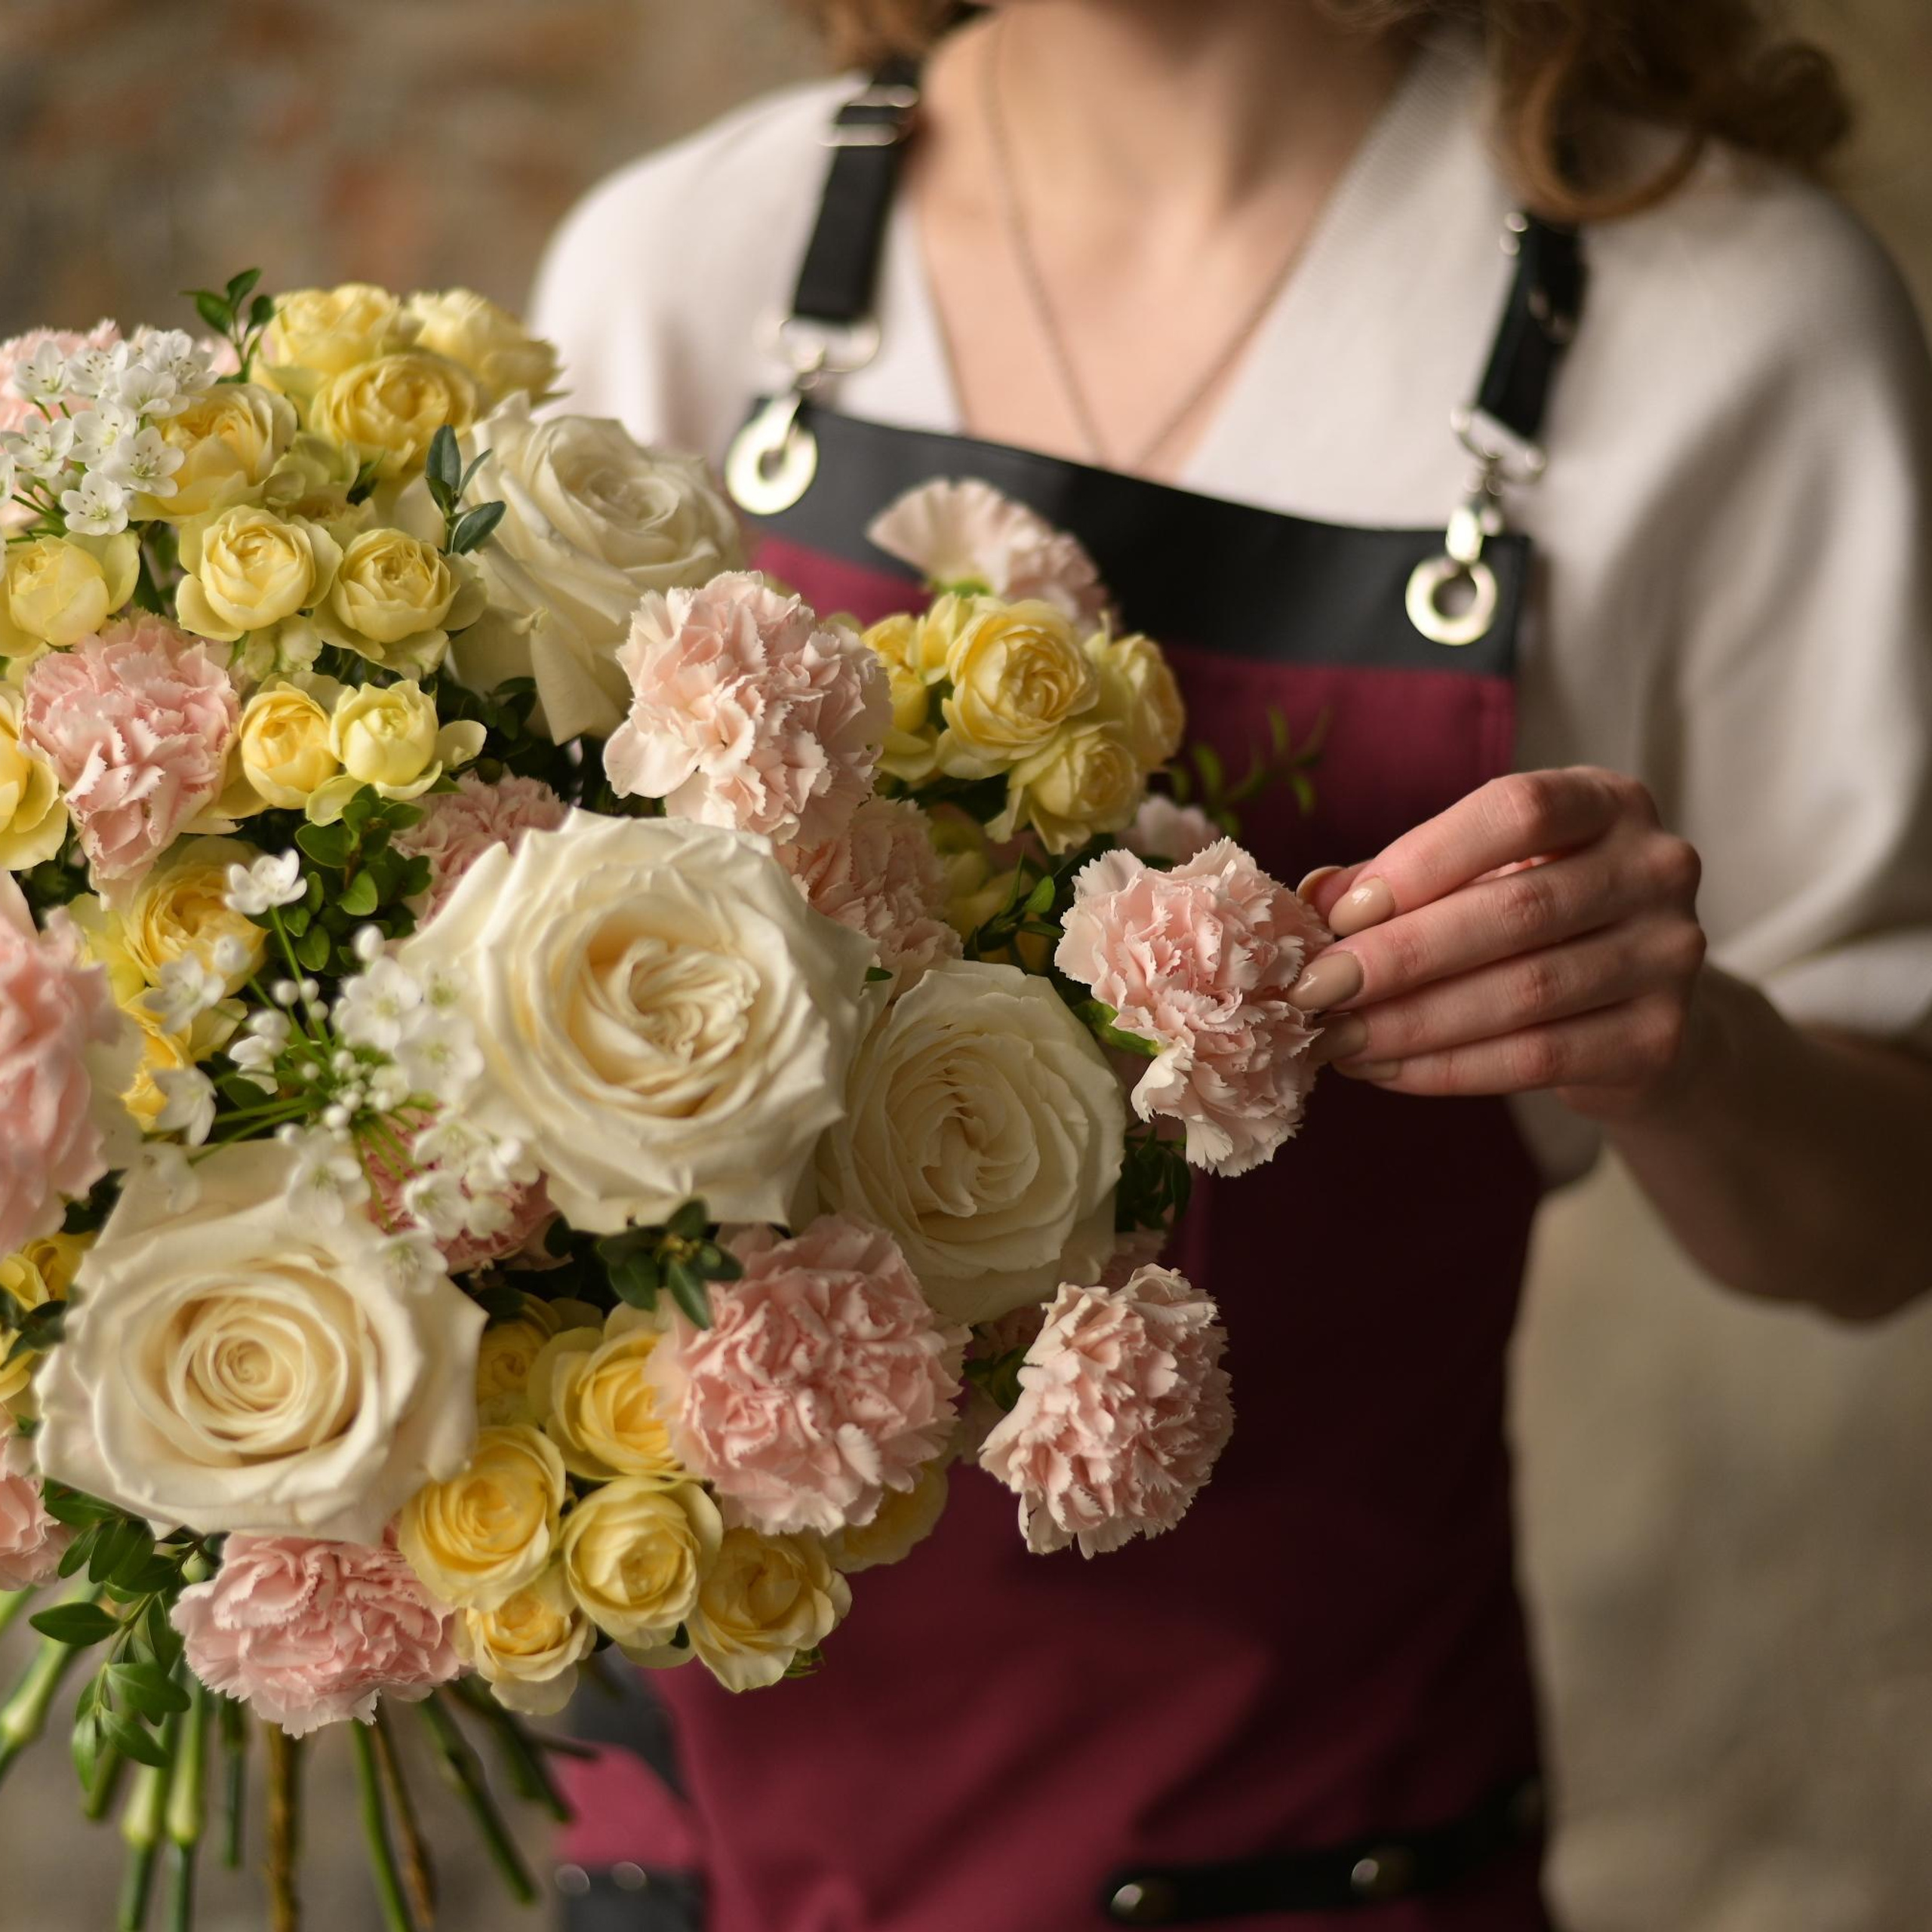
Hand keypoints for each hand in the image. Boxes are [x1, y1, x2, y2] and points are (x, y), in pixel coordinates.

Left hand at [1292, 768, 1708, 1118]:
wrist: (1635, 1008)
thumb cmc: (1534, 923)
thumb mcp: (1476, 877)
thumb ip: (1401, 877)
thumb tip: (1314, 899)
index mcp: (1606, 802)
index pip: (1516, 812)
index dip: (1424, 861)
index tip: (1341, 916)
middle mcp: (1655, 867)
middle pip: (1516, 910)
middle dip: (1398, 957)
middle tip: (1316, 990)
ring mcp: (1669, 955)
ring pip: (1524, 993)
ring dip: (1412, 1022)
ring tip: (1336, 1039)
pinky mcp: (1659, 1039)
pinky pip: (1538, 1057)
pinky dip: (1448, 1069)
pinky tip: (1384, 1071)